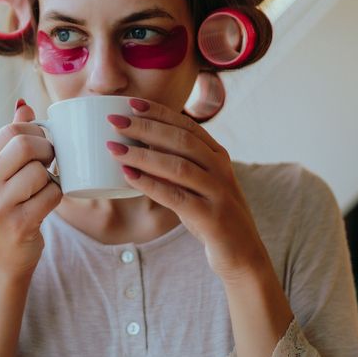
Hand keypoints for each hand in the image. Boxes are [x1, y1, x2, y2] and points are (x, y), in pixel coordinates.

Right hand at [0, 99, 61, 276]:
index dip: (36, 133)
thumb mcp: (0, 175)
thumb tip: (24, 107)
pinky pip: (51, 195)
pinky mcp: (19, 224)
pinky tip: (46, 204)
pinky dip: (56, 196)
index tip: (41, 147)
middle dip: (47, 151)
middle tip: (49, 165)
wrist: (0, 260)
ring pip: (41, 171)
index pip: (11, 130)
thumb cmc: (6, 210)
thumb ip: (11, 141)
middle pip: (26, 145)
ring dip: (53, 178)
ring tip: (44, 188)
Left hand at [106, 98, 268, 279]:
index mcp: (218, 156)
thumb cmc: (213, 216)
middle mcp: (220, 169)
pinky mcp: (210, 217)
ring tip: (114, 148)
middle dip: (145, 127)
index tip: (132, 103)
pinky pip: (176, 196)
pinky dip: (150, 185)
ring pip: (177, 166)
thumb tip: (140, 149)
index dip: (159, 112)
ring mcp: (217, 192)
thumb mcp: (200, 185)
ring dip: (142, 154)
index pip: (187, 126)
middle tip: (114, 120)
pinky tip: (128, 177)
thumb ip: (180, 166)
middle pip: (180, 141)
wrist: (243, 254)